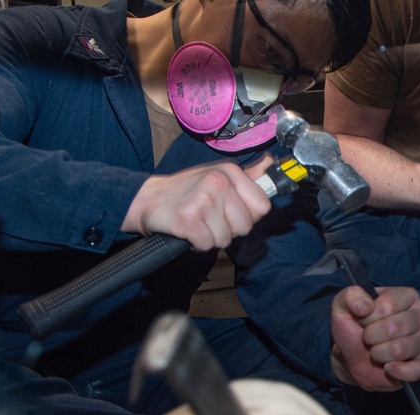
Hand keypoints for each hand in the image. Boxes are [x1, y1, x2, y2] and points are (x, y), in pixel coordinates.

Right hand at [121, 154, 274, 250]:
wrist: (148, 199)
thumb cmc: (187, 191)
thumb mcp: (218, 176)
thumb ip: (247, 176)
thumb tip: (270, 164)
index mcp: (231, 171)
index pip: (262, 207)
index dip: (248, 217)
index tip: (230, 213)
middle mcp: (219, 181)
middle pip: (245, 226)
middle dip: (229, 230)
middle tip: (209, 219)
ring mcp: (204, 199)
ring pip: (226, 239)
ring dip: (211, 238)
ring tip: (198, 224)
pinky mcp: (189, 218)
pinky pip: (207, 245)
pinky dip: (197, 244)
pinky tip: (188, 231)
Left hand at [330, 285, 419, 390]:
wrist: (353, 359)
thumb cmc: (354, 329)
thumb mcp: (343, 306)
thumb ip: (350, 296)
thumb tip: (365, 306)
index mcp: (407, 296)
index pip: (387, 305)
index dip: (367, 317)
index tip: (363, 321)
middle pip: (394, 327)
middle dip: (372, 337)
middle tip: (369, 339)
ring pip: (400, 349)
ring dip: (379, 354)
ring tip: (377, 351)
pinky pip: (417, 370)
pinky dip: (398, 372)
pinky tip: (389, 368)